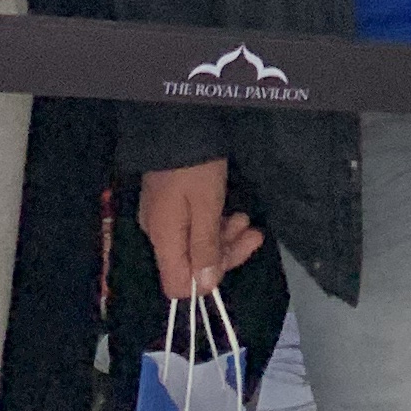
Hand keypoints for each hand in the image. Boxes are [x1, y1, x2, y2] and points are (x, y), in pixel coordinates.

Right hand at [137, 161, 262, 296]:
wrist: (176, 124)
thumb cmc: (195, 167)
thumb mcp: (207, 206)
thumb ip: (206, 247)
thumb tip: (206, 286)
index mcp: (163, 239)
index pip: (177, 285)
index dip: (206, 280)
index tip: (231, 259)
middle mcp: (158, 234)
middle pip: (190, 264)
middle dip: (226, 253)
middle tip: (253, 234)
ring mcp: (163, 218)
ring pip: (194, 244)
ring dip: (225, 237)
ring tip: (246, 219)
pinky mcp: (170, 205)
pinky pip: (192, 226)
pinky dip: (214, 223)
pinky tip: (232, 212)